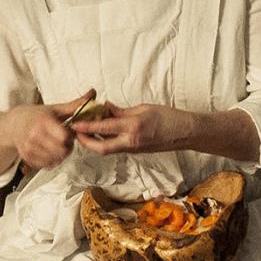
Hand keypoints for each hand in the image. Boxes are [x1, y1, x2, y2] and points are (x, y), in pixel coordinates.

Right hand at [12, 89, 94, 169]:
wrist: (14, 124)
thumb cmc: (37, 116)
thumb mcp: (56, 109)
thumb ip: (76, 104)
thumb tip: (93, 92)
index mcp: (43, 121)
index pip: (64, 137)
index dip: (71, 136)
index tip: (69, 132)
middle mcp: (34, 135)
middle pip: (61, 150)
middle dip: (67, 147)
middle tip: (65, 141)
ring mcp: (29, 147)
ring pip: (55, 159)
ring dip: (60, 155)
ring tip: (57, 145)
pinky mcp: (27, 157)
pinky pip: (46, 165)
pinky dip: (52, 160)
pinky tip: (50, 151)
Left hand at [73, 103, 196, 155]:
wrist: (185, 133)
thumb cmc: (168, 117)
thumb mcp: (144, 108)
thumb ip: (122, 111)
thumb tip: (105, 108)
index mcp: (133, 127)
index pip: (104, 128)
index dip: (87, 126)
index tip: (75, 122)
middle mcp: (131, 141)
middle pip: (101, 148)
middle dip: (86, 142)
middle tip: (76, 133)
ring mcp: (133, 149)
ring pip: (107, 149)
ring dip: (95, 142)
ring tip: (86, 131)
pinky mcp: (135, 151)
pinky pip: (116, 147)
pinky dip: (106, 141)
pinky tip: (102, 132)